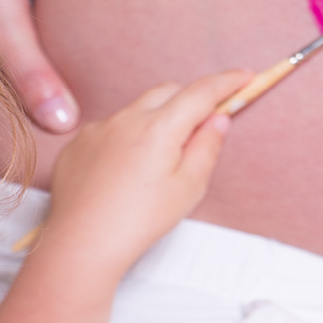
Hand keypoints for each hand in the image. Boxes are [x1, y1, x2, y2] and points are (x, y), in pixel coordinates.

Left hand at [39, 70, 252, 265]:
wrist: (81, 244)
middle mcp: (125, 119)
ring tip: (156, 164)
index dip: (227, 82)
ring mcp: (97, 129)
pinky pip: (109, 129)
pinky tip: (124, 174)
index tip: (244, 77)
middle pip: (167, 92)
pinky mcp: (78, 144)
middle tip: (202, 127)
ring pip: (137, 110)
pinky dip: (125, 139)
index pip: (201, 92)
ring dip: (155, 121)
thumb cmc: (138, 222)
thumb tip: (218, 118)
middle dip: (190, 100)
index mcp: (158, 128)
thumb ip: (207, 146)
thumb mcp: (188, 188)